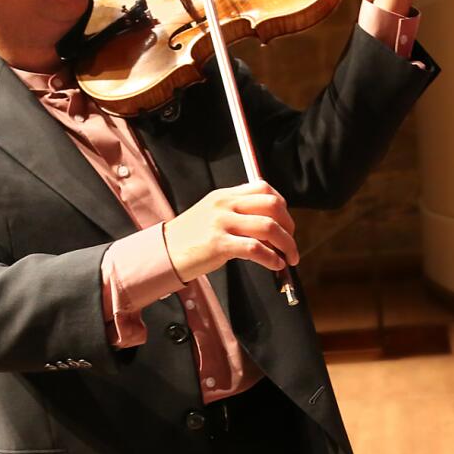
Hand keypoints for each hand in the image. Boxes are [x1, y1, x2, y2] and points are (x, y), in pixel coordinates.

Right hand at [163, 180, 299, 282]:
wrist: (163, 253)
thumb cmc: (190, 238)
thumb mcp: (213, 215)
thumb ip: (238, 214)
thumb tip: (271, 229)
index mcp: (225, 195)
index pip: (263, 188)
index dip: (281, 205)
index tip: (286, 222)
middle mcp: (225, 205)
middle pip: (272, 205)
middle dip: (289, 226)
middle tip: (290, 242)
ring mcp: (222, 223)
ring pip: (269, 227)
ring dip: (286, 245)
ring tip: (289, 258)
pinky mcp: (219, 244)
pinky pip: (255, 248)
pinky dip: (271, 258)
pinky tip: (275, 265)